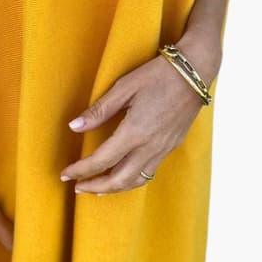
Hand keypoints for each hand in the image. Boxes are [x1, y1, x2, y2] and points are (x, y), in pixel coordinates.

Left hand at [59, 31, 221, 194]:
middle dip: (96, 187)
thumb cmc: (157, 75)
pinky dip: (131, 180)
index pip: (102, 160)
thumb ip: (99, 110)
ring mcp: (163, 149)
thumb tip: (74, 126)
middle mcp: (150, 146)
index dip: (82, 170)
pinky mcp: (171, 146)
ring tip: (97, 188)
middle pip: (119, 180)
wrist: (195, 73)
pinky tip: (123, 176)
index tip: (66, 174)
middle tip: (77, 187)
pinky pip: (149, 172)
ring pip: (136, 181)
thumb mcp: (124, 87)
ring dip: (114, 188)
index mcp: (134, 131)